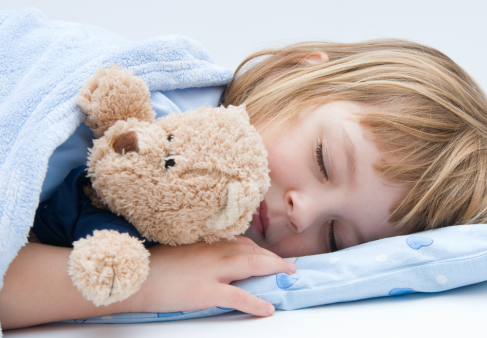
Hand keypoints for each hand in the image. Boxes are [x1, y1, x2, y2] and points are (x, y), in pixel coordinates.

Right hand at [124, 236, 294, 316]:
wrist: (134, 278)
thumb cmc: (151, 266)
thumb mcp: (179, 252)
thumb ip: (199, 254)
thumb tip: (210, 262)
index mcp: (206, 244)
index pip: (240, 242)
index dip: (258, 249)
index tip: (268, 254)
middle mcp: (213, 253)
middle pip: (251, 252)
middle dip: (272, 258)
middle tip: (287, 265)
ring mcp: (211, 272)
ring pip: (251, 266)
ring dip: (273, 270)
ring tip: (288, 275)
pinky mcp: (206, 292)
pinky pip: (238, 297)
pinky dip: (256, 303)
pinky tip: (268, 308)